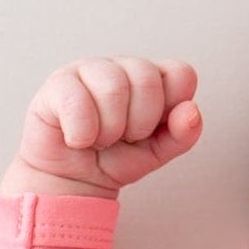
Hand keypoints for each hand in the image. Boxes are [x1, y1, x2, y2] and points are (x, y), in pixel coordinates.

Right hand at [0, 56, 202, 198]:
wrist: (75, 180)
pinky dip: (82, 133)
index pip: (181, 74)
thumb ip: (182, 134)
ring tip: (100, 139)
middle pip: (148, 78)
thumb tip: (191, 111)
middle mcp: (122, 68)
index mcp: (152, 79)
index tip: (153, 129)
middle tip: (123, 138)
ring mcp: (88, 69)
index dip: (171, 107)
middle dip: (139, 123)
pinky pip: (77, 102)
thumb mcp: (158, 152)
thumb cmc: (116, 158)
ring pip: (113, 86)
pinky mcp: (58, 84)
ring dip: (110, 129)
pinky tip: (78, 139)